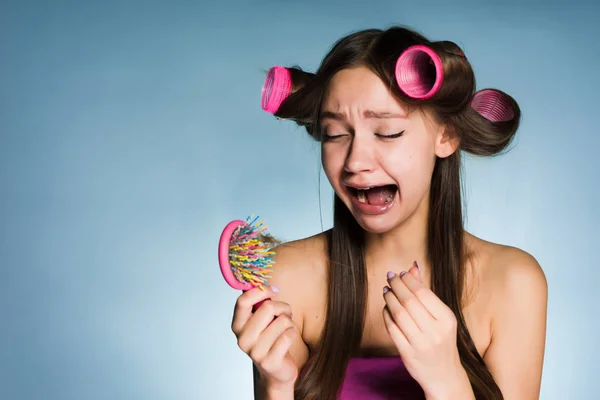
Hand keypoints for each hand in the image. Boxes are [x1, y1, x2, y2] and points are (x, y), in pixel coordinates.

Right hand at [231, 286, 299, 390]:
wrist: (276, 370)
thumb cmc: (270, 338)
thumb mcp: (261, 319)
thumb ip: (259, 303)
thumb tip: (263, 283)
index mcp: (237, 325)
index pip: (243, 301)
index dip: (261, 291)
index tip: (273, 290)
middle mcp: (242, 339)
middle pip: (268, 308)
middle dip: (283, 307)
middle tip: (285, 313)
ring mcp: (255, 352)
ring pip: (283, 321)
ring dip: (290, 322)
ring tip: (285, 329)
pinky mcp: (269, 361)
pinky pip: (289, 335)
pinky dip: (293, 333)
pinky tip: (287, 340)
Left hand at [382, 262, 470, 397]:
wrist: (444, 375)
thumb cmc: (441, 340)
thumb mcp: (440, 316)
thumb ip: (426, 292)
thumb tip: (413, 266)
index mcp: (446, 319)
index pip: (423, 293)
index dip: (408, 280)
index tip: (400, 273)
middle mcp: (435, 331)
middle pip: (409, 302)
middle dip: (396, 286)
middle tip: (390, 277)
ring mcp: (421, 344)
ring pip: (399, 314)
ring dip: (389, 298)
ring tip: (386, 290)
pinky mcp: (408, 353)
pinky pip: (392, 329)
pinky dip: (386, 315)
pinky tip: (386, 307)